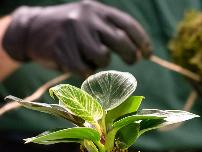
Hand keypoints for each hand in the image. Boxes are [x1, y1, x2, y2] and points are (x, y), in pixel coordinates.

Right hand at [2, 0, 151, 74]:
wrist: (33, 29)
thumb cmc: (71, 30)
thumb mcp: (91, 21)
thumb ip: (112, 33)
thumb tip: (138, 53)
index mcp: (97, 10)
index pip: (127, 25)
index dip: (142, 41)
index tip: (149, 54)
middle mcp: (87, 18)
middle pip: (120, 41)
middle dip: (131, 55)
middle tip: (132, 61)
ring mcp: (73, 33)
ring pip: (103, 57)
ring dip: (101, 63)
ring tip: (91, 58)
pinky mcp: (61, 50)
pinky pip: (85, 70)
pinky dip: (86, 72)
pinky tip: (78, 65)